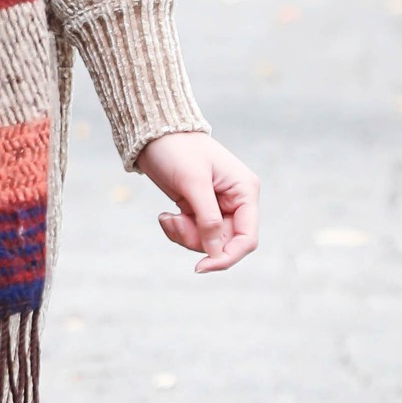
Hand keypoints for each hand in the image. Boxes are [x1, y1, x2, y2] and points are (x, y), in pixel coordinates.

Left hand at [135, 130, 259, 272]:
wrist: (154, 135)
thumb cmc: (177, 150)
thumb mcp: (193, 183)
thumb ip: (207, 219)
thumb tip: (216, 253)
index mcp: (244, 191)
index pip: (247, 238)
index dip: (227, 257)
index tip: (201, 267)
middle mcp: (236, 202)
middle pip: (224, 243)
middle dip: (197, 241)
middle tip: (173, 224)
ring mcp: (218, 207)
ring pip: (207, 242)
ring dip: (184, 236)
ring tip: (167, 217)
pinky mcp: (200, 210)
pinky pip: (194, 234)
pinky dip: (178, 230)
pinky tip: (166, 215)